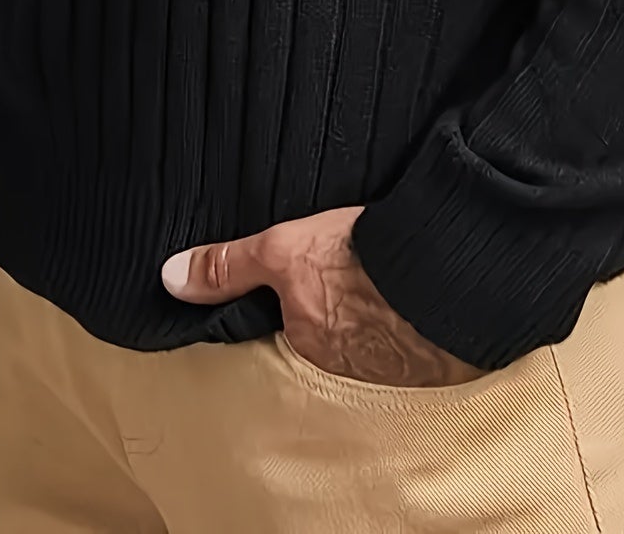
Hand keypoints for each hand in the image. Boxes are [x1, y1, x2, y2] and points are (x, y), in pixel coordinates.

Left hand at [160, 206, 486, 386]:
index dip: (288, 315)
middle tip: (340, 291)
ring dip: (372, 327)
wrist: (451, 271)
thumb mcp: (284, 250)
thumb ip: (229, 267)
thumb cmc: (365, 262)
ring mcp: (393, 370)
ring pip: (369, 351)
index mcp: (308, 349)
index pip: (284, 339)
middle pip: (327, 348)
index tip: (296, 295)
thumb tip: (172, 278)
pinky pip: (411, 348)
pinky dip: (409, 327)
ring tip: (375, 291)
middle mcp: (347, 372)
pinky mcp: (435, 359)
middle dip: (332, 325)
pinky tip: (412, 300)